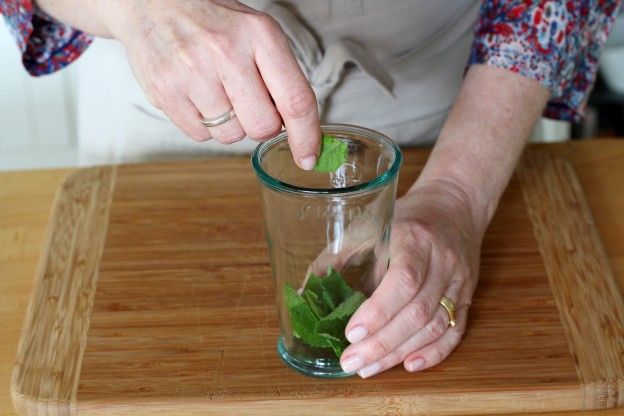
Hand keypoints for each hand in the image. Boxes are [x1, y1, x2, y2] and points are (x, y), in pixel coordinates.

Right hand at [104, 0, 319, 167]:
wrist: (154, 2)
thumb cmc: (214, 21)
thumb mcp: (258, 33)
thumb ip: (281, 77)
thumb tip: (300, 131)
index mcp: (260, 34)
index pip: (295, 100)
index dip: (306, 136)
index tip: (308, 157)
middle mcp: (226, 51)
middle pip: (262, 126)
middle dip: (261, 124)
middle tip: (248, 101)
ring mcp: (191, 72)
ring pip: (231, 136)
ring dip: (230, 124)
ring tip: (216, 91)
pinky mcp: (164, 91)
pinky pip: (200, 136)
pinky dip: (203, 125)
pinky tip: (197, 95)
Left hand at [339, 179, 482, 376]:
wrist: (454, 207)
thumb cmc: (405, 217)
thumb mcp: (369, 224)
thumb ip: (338, 256)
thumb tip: (306, 292)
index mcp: (415, 238)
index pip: (403, 280)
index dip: (378, 311)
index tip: (351, 333)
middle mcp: (442, 261)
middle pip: (417, 311)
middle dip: (382, 342)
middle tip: (351, 362)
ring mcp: (458, 281)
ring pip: (434, 326)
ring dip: (399, 352)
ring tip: (368, 368)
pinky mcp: (467, 296)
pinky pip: (454, 331)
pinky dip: (433, 353)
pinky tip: (409, 365)